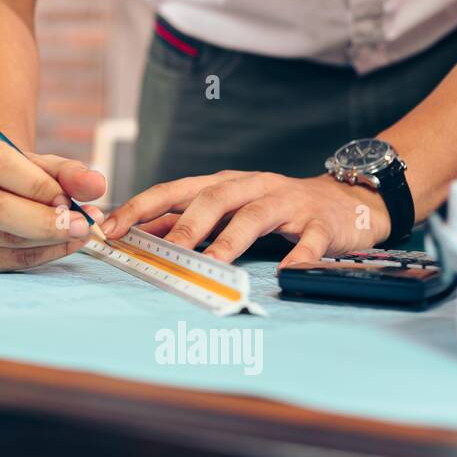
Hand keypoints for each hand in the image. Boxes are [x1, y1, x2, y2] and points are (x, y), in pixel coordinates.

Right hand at [0, 130, 107, 272]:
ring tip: (79, 232)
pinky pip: (1, 261)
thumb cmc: (11, 170)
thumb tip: (96, 186)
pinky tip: (62, 246)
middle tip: (83, 225)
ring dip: (47, 240)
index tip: (68, 199)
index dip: (36, 184)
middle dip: (44, 221)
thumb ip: (67, 172)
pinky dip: (39, 256)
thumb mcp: (36, 162)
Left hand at [101, 171, 390, 266]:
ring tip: (212, 264)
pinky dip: (299, 255)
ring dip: (230, 241)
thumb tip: (138, 234)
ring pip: (254, 216)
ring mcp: (287, 202)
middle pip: (212, 199)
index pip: (172, 191)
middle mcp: (251, 187)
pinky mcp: (321, 221)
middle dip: (184, 226)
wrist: (347, 199)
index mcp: (222, 184)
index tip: (108, 229)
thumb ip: (189, 219)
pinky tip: (287, 273)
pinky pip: (311, 239)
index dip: (140, 208)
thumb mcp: (230, 206)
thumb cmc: (276, 207)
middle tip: (161, 252)